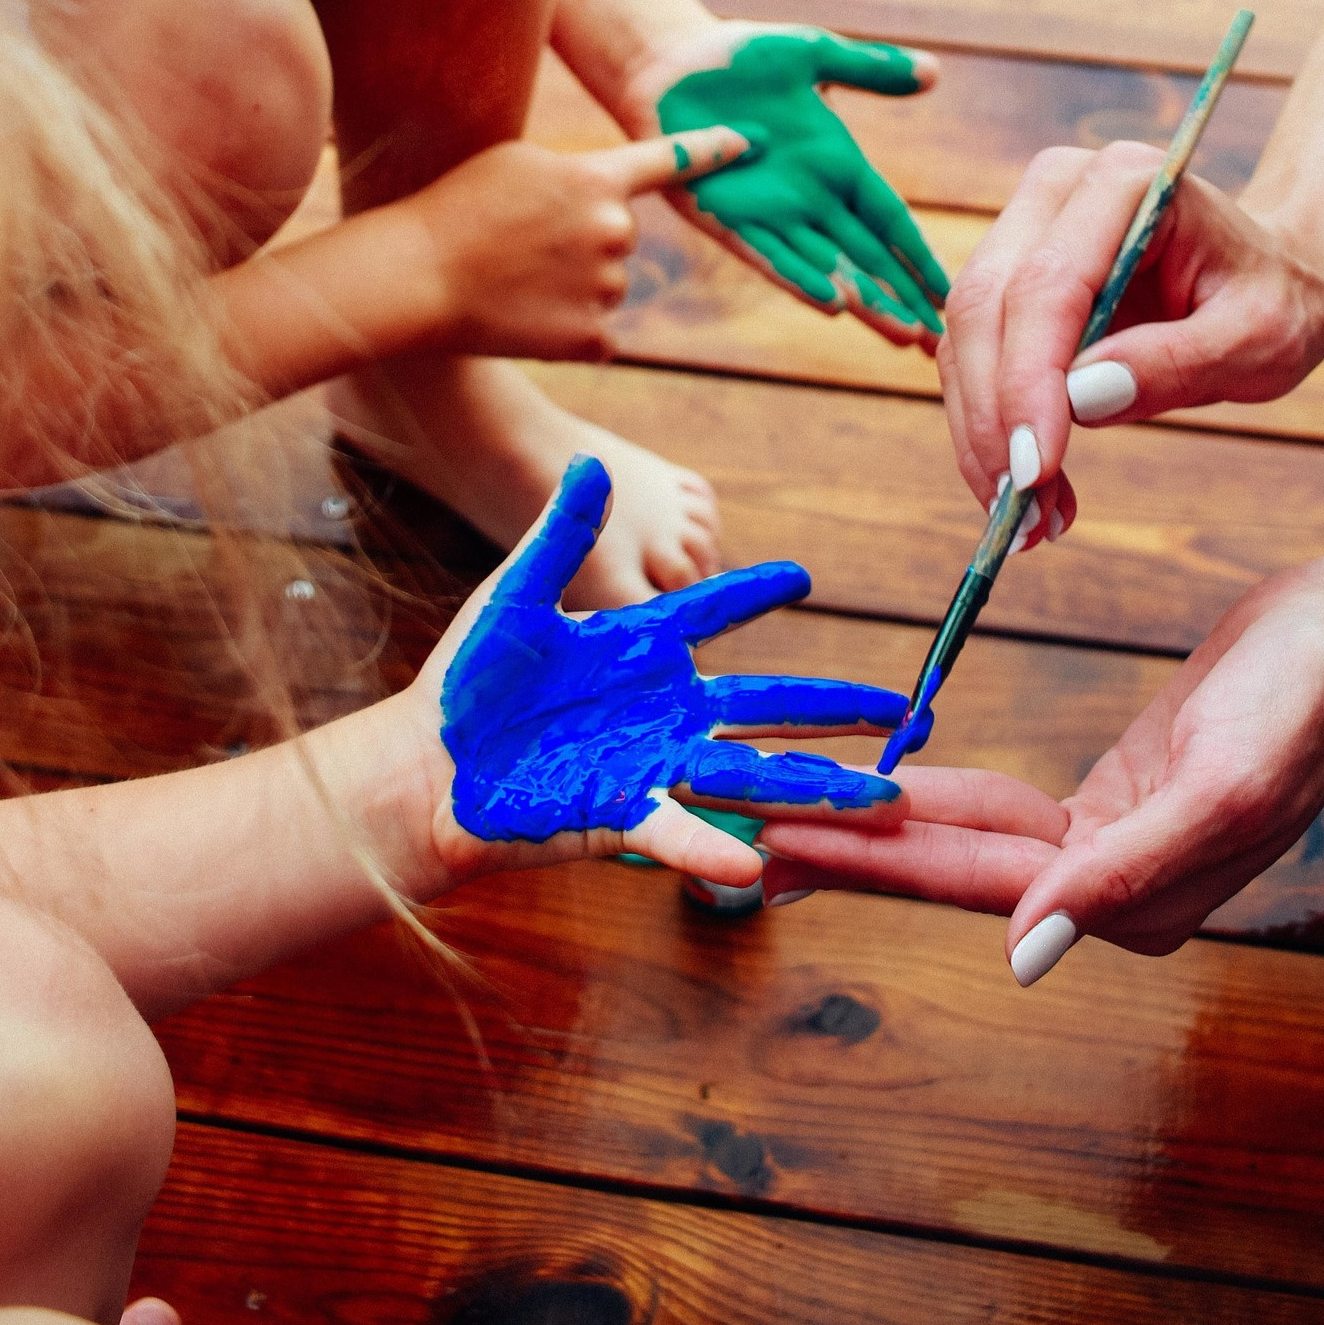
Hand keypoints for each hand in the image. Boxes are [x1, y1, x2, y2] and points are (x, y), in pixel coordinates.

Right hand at [416, 126, 748, 359]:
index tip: (749, 143)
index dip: (711, 150)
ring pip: (606, 287)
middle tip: (522, 246)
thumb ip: (576, 174)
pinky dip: (565, 331)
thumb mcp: (518, 164)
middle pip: (621, 237)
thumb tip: (604, 196)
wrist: (418, 275)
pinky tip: (523, 318)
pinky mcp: (593, 337)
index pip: (670, 161)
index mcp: (598, 180)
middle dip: (583, 243)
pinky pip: (595, 333)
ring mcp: (607, 287)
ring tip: (513, 280)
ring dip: (571, 288)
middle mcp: (615, 231)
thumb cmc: (457, 209)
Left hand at [417, 455, 906, 891]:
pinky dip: (714, 848)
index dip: (753, 592)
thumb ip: (559, 535)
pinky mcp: (620, 814)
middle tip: (902, 708)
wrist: (421, 767)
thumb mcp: (515, 597)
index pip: (711, 612)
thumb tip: (589, 465)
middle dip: (835, 709)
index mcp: (636, 646)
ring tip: (884, 795)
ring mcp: (649, 763)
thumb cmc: (465, 683)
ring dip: (817, 786)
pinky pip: (680, 830)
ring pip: (752, 773)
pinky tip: (758, 859)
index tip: (802, 576)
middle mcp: (660, 707)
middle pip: (767, 704)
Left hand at [626, 22, 949, 346]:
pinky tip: (833, 305)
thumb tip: (934, 73)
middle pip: (867, 258)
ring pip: (826, 268)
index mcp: (837, 167)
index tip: (951, 292)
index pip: (890, 222)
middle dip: (901, 298)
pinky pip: (769, 255)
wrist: (668, 64)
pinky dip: (801, 279)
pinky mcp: (724, 218)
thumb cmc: (740, 58)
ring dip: (863, 302)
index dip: (919, 256)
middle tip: (937, 340)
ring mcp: (768, 214)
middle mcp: (809, 200)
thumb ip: (868, 68)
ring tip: (900, 334)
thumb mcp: (813, 54)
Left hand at [764, 527, 1323, 967]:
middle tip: (733, 826)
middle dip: (838, 848)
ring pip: (959, 840)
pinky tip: (875, 787)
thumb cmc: (1303, 701)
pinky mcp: (1105, 803)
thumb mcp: (1223, 782)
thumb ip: (1126, 875)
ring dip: (870, 824)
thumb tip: (1027, 955)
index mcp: (1132, 902)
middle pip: (945, 870)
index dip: (863, 862)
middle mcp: (1109, 895)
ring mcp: (1103, 851)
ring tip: (777, 812)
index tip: (771, 845)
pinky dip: (931, 791)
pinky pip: (993, 806)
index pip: (967, 885)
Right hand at [939, 142, 1323, 529]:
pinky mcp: (1012, 272)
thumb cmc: (1277, 299)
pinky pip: (977, 351)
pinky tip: (1028, 482)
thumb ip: (1177, 363)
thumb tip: (1081, 400)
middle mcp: (1059, 189)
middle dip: (994, 416)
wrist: (1275, 273)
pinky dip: (991, 421)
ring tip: (1028, 515)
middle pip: (986, 304)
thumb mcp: (1259, 340)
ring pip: (966, 333)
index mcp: (1127, 183)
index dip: (1028, 380)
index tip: (1034, 470)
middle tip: (1019, 512)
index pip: (1048, 284)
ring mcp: (1027, 225)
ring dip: (983, 430)